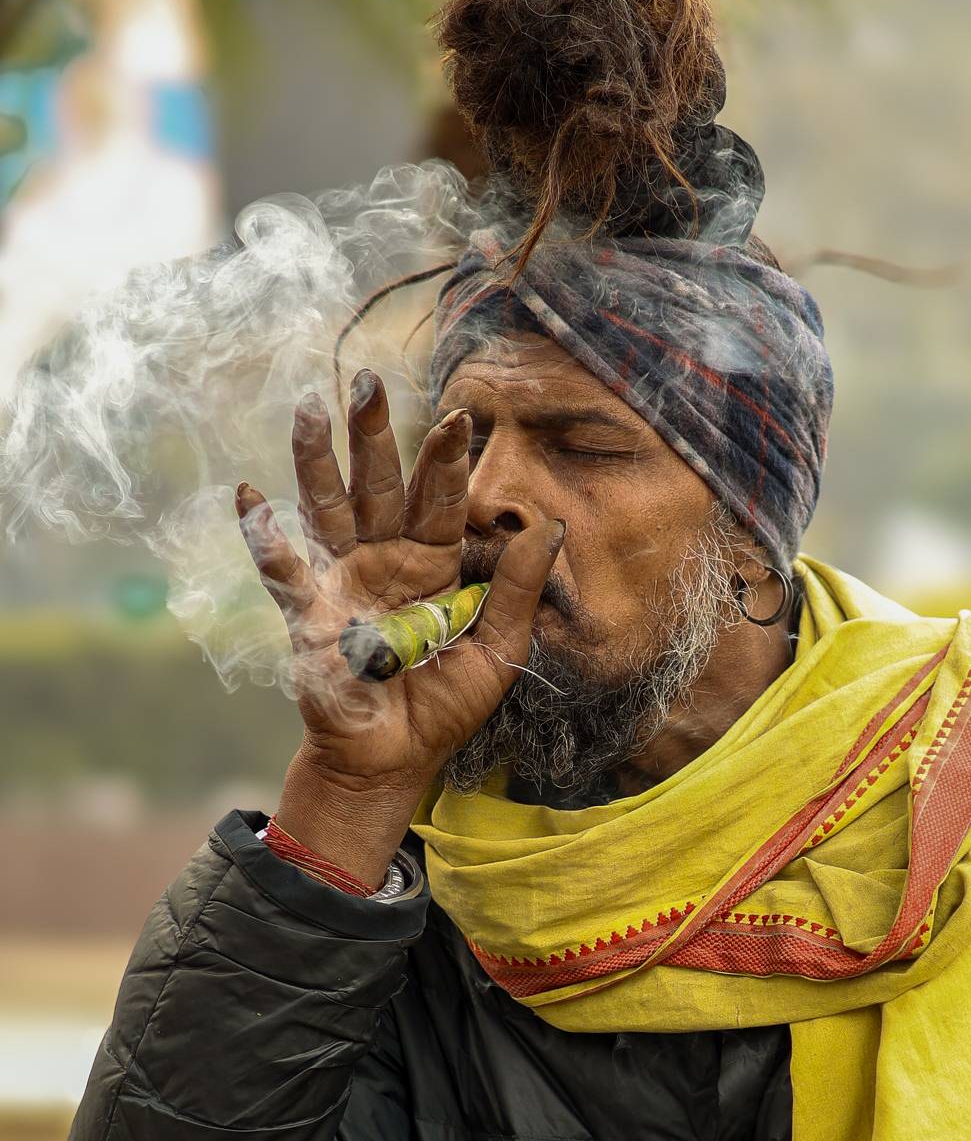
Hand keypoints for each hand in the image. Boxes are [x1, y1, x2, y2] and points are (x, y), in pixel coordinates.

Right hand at [235, 368, 564, 798]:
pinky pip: (284, 573)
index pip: (440, 501)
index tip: (458, 415)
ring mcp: (343, 582)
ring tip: (309, 409)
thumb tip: (550, 524)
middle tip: (367, 380)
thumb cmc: (446, 705)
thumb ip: (518, 587)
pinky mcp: (308, 616)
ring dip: (317, 463)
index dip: (445, 461)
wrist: (394, 760)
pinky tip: (250, 496)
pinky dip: (266, 538)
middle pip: (378, 487)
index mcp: (435, 565)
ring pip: (329, 510)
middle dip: (373, 436)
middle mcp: (386, 561)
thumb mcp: (500, 648)